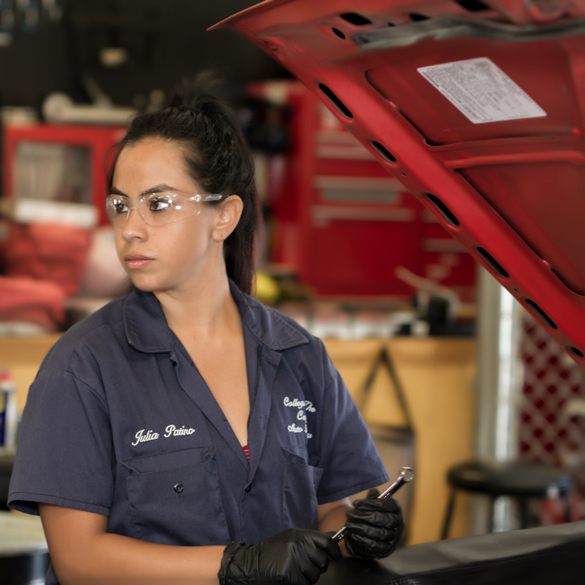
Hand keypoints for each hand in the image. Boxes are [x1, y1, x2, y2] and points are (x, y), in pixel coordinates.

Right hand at [218, 528, 341, 584]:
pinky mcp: (288, 573)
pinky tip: (289, 579)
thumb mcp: (291, 539)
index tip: (338, 558)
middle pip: (323, 561)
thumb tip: (334, 539)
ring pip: (314, 575)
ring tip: (294, 572)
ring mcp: (293, 558)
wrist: (250, 563)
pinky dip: (299, 584)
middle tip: (306, 568)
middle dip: (318, 568)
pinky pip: (304, 584)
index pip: (327, 542)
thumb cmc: (272, 552)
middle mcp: (298, 544)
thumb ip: (310, 540)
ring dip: (307, 578)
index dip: (335, 551)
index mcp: (300, 534)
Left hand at [344, 488, 404, 558]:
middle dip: (365, 516)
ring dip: (361, 528)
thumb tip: (374, 492)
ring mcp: (394, 538)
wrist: (369, 535)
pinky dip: (364, 539)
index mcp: (396, 509)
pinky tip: (354, 534)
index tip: (356, 503)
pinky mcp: (387, 550)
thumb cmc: (371, 515)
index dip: (372, 503)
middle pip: (384, 519)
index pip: (388, 505)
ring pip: (379, 532)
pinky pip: (376, 545)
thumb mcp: (372, 505)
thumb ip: (372, 498)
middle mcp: (398, 523)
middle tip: (350, 514)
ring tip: (349, 524)